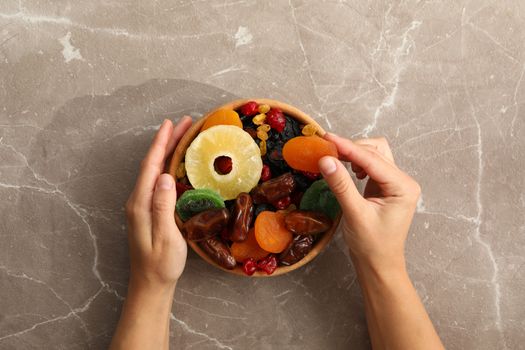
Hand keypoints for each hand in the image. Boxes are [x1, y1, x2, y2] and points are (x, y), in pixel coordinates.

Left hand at [125, 117, 192, 289]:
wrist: (150, 283)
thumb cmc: (161, 264)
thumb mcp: (166, 236)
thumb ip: (163, 206)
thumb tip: (166, 177)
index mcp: (141, 203)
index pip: (151, 166)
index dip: (161, 143)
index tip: (170, 124)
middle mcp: (138, 200)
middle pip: (152, 164)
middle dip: (167, 141)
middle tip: (185, 122)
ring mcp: (142, 205)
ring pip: (155, 170)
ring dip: (167, 151)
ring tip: (183, 135)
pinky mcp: (148, 210)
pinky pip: (157, 180)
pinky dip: (168, 165)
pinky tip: (177, 163)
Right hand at [318, 134, 420, 273]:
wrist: (378, 264)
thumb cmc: (372, 245)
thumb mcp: (355, 214)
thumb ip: (341, 185)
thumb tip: (326, 160)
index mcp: (403, 187)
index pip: (372, 159)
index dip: (348, 147)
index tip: (327, 139)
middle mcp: (402, 181)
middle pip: (375, 151)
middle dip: (350, 148)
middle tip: (325, 148)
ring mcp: (394, 182)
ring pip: (373, 154)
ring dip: (353, 153)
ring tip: (333, 158)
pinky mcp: (384, 186)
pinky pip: (369, 165)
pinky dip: (355, 162)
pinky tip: (345, 170)